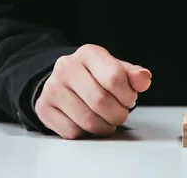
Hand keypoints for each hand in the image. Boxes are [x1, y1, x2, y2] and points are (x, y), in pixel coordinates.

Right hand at [35, 44, 151, 138]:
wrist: (65, 80)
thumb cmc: (97, 76)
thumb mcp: (118, 69)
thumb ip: (134, 75)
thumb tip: (144, 78)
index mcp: (89, 53)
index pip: (114, 78)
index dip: (128, 95)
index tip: (129, 99)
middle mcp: (67, 66)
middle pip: (100, 102)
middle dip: (118, 114)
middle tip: (120, 114)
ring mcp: (52, 87)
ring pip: (87, 120)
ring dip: (105, 127)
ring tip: (108, 120)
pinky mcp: (43, 107)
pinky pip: (72, 132)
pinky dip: (87, 133)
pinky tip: (89, 123)